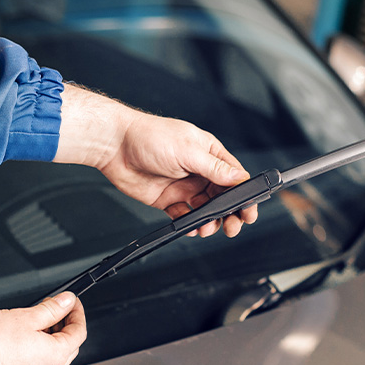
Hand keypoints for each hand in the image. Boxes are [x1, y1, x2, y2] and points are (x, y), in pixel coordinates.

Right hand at [0, 292, 85, 364]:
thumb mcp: (26, 317)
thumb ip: (52, 308)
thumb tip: (67, 301)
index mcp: (56, 354)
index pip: (80, 331)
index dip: (77, 312)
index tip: (72, 302)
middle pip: (70, 344)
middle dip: (65, 324)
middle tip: (55, 309)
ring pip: (54, 355)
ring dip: (52, 337)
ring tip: (37, 322)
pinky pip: (40, 364)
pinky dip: (39, 350)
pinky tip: (26, 339)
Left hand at [55, 83, 257, 237]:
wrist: (115, 146)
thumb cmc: (149, 137)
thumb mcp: (188, 151)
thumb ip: (215, 168)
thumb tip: (239, 178)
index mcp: (209, 154)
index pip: (235, 177)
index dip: (245, 195)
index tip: (249, 210)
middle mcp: (199, 171)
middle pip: (224, 197)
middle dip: (231, 213)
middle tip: (233, 226)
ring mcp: (185, 186)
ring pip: (206, 210)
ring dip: (210, 221)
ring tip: (208, 227)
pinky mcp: (169, 199)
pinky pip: (185, 216)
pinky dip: (190, 224)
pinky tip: (191, 227)